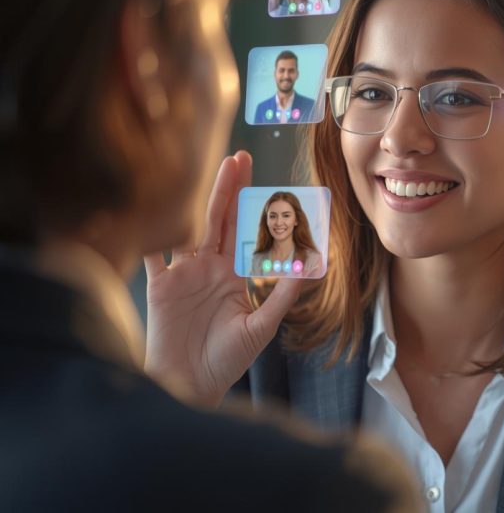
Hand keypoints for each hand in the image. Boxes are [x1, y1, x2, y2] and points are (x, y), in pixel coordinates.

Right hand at [143, 151, 301, 406]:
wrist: (191, 387)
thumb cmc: (226, 361)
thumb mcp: (260, 327)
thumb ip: (281, 296)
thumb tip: (309, 268)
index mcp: (233, 275)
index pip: (246, 233)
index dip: (256, 209)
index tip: (269, 183)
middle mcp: (208, 268)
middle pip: (220, 220)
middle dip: (231, 188)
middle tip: (240, 157)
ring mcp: (183, 274)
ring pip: (193, 227)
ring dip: (203, 198)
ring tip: (217, 170)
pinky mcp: (159, 287)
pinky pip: (155, 255)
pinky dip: (155, 233)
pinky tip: (160, 205)